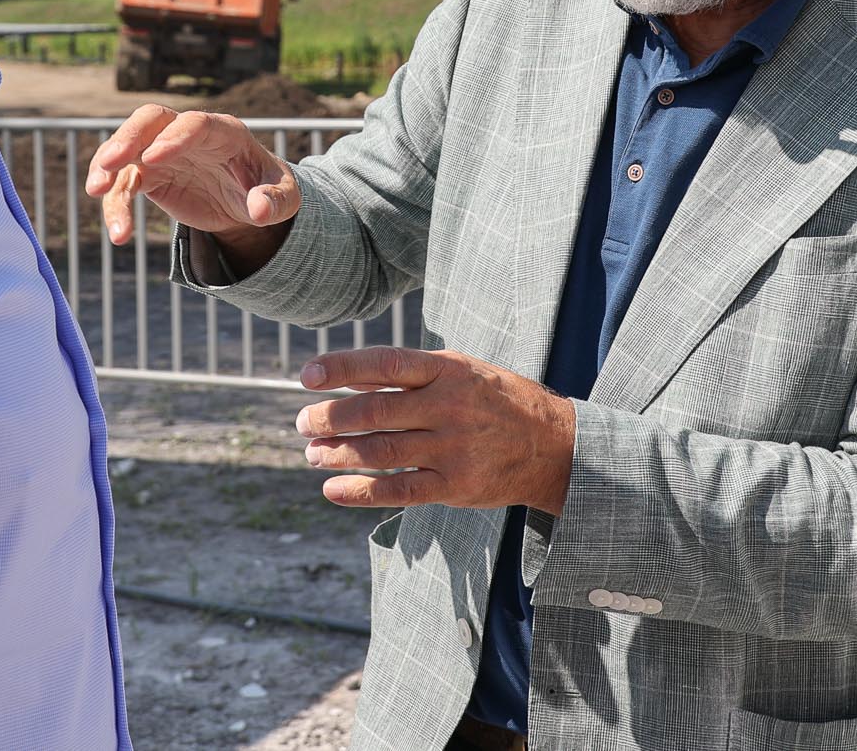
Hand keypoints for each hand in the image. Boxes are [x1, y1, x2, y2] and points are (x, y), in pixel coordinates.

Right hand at [84, 105, 299, 248]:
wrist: (246, 202)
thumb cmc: (267, 190)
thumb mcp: (285, 197)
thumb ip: (277, 200)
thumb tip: (260, 209)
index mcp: (224, 132)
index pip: (196, 124)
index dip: (175, 137)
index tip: (154, 157)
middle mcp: (187, 135)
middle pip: (151, 119)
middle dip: (128, 137)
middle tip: (110, 162)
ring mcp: (164, 152)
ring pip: (127, 148)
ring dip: (107, 167)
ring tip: (96, 192)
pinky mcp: (150, 175)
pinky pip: (124, 184)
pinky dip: (115, 204)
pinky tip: (119, 235)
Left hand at [295, 346, 575, 514]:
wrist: (554, 445)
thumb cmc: (496, 400)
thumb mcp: (462, 371)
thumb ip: (411, 374)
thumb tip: (349, 377)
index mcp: (447, 370)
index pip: (384, 364)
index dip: (341, 369)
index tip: (306, 377)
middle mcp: (448, 406)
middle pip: (375, 411)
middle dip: (330, 418)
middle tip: (302, 423)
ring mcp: (453, 447)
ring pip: (381, 451)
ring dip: (339, 454)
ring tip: (313, 454)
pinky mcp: (456, 485)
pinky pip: (400, 489)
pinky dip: (361, 491)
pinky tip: (333, 489)